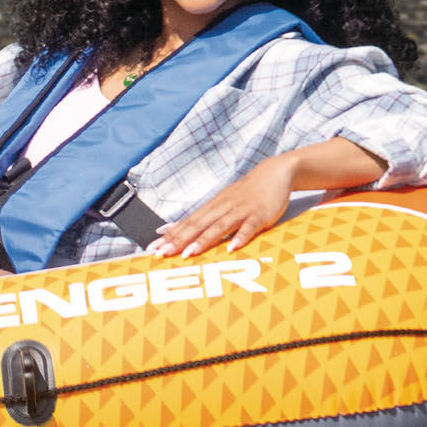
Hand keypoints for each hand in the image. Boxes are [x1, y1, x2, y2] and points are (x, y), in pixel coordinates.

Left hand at [150, 153, 300, 257]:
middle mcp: (222, 208)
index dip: (170, 236)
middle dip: (178, 240)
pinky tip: (233, 248)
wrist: (273, 173)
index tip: (153, 248)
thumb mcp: (221, 203)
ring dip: (203, 240)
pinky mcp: (259, 215)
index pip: (186, 223)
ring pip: (219, 227)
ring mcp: (240, 211)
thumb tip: (175, 228)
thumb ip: (202, 217)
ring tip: (189, 253)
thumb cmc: (245, 193)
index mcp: (212, 207)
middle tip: (161, 253)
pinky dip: (241, 237)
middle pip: (197, 225)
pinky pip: (249, 228)